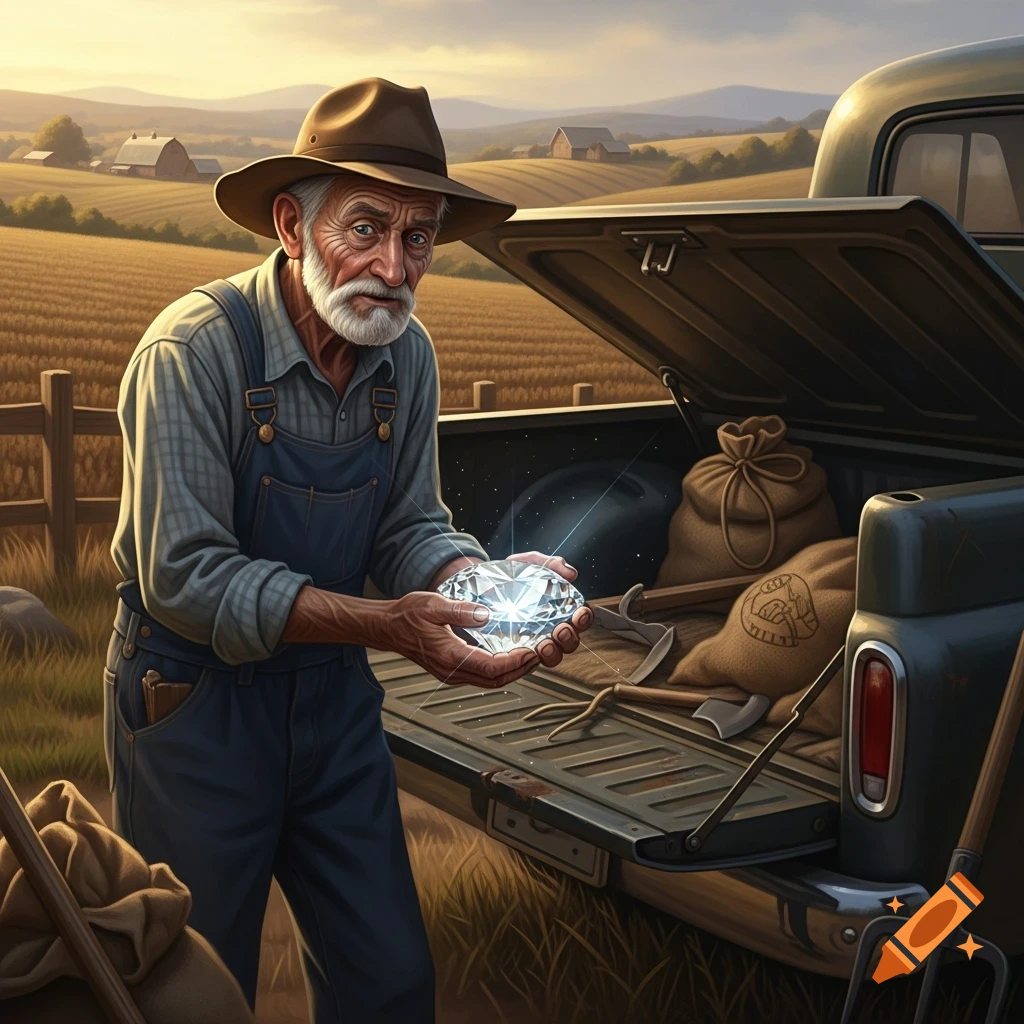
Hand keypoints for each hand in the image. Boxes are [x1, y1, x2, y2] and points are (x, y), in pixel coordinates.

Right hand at [371, 590, 540, 688]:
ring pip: (489, 682)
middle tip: (538, 655)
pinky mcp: (451, 671)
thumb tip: (486, 614)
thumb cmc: (407, 616)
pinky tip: (507, 657)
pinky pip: (481, 677)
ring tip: (528, 657)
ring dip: (511, 672)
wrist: (387, 628)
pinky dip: (498, 670)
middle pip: (496, 680)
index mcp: (450, 655)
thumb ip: (461, 610)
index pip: (491, 667)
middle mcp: (452, 670)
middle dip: (520, 670)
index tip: (530, 651)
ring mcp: (451, 673)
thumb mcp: (433, 604)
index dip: (515, 661)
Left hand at [507, 551, 592, 668]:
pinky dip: (530, 659)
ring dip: (553, 653)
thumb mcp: (527, 564)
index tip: (580, 614)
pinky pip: (528, 662)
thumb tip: (570, 572)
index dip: (584, 619)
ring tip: (544, 645)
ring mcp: (533, 641)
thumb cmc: (508, 575)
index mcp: (558, 608)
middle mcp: (549, 628)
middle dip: (570, 639)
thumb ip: (549, 564)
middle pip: (570, 642)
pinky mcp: (515, 651)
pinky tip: (525, 652)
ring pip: (553, 656)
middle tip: (560, 630)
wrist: (478, 585)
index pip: (579, 618)